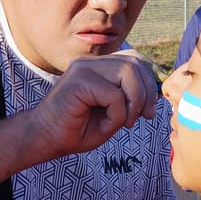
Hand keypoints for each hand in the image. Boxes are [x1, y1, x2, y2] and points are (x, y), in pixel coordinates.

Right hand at [26, 50, 159, 159]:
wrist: (44, 139)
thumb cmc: (77, 129)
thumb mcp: (112, 113)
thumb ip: (130, 99)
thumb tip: (156, 94)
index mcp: (99, 66)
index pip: (136, 60)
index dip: (149, 83)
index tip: (148, 111)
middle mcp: (91, 62)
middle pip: (135, 64)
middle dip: (147, 93)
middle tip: (142, 118)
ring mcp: (83, 68)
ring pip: (128, 73)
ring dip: (134, 102)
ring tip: (125, 122)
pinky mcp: (78, 81)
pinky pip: (113, 95)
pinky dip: (118, 114)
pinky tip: (107, 126)